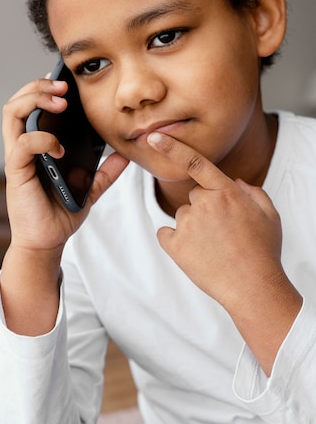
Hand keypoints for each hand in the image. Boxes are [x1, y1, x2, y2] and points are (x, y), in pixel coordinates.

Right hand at [0, 76, 127, 335]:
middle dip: (38, 87)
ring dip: (34, 100)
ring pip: (11, 114)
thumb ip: (105, 171)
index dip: (43, 88)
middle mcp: (22, 147)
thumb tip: (126, 155)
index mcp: (36, 146)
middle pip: (16, 102)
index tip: (66, 83)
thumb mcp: (90, 188)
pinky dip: (42, 139)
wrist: (48, 241)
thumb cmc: (61, 213)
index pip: (30, 106)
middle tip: (63, 86)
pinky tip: (60, 148)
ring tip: (60, 101)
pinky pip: (22, 144)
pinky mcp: (16, 172)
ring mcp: (17, 158)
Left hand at [148, 132, 301, 372]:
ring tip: (215, 248)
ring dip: (193, 228)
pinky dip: (175, 242)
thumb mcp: (269, 216)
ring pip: (183, 217)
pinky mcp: (175, 245)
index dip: (172, 147)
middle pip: (195, 197)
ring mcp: (187, 224)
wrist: (253, 287)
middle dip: (205, 210)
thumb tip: (235, 183)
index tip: (153, 136)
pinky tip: (196, 254)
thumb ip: (252, 193)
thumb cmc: (263, 252)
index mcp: (227, 191)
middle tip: (223, 233)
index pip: (195, 161)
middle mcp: (204, 203)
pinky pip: (166, 234)